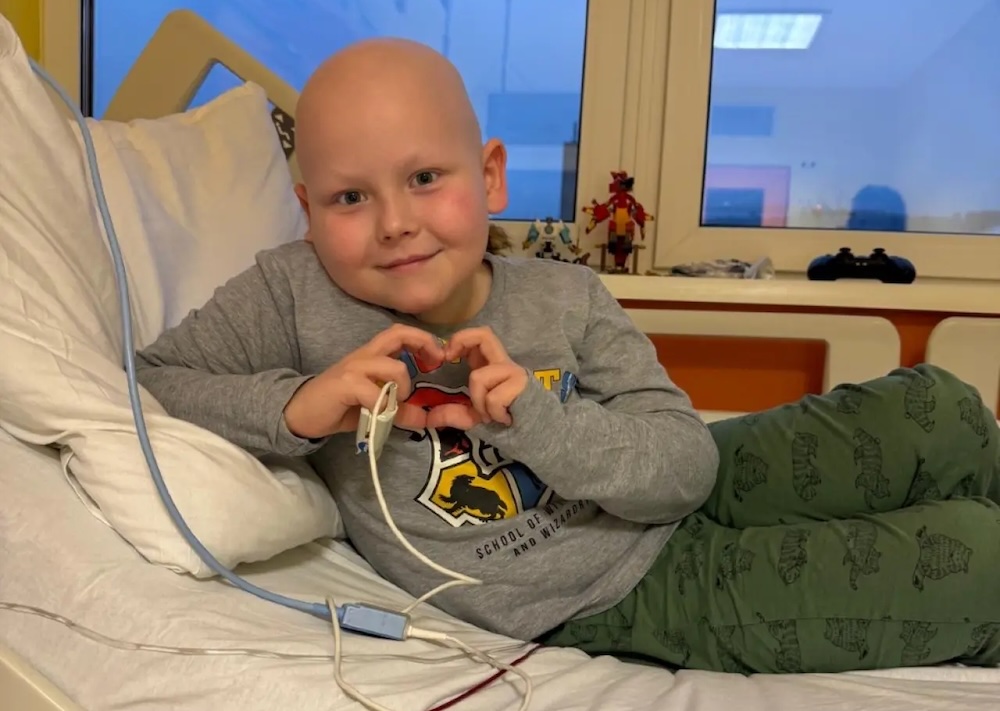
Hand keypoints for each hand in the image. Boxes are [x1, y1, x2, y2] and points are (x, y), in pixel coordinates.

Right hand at [283, 324, 443, 438]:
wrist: (300, 413)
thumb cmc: (338, 406)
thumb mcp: (374, 407)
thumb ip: (398, 409)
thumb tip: (425, 419)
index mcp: (372, 355)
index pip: (400, 332)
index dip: (423, 339)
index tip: (438, 358)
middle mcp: (364, 355)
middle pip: (397, 333)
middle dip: (423, 344)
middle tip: (433, 365)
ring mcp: (354, 368)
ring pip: (394, 367)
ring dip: (403, 387)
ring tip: (396, 402)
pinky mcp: (344, 385)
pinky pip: (374, 392)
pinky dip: (383, 406)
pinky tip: (377, 415)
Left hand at [430, 327, 527, 429]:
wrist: (536, 437)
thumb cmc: (508, 424)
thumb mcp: (475, 418)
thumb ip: (455, 415)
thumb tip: (431, 417)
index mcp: (491, 367)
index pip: (479, 338)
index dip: (460, 339)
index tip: (446, 356)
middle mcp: (504, 364)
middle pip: (484, 335)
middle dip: (461, 340)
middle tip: (448, 358)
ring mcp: (514, 373)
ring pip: (478, 376)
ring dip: (478, 401)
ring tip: (490, 416)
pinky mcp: (522, 384)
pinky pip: (493, 397)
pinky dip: (493, 412)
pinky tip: (504, 419)